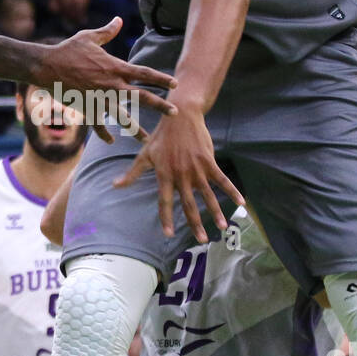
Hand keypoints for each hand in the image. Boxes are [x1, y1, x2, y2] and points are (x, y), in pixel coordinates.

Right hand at [31, 18, 177, 141]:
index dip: (161, 79)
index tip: (175, 84)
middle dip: (160, 105)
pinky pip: (98, 124)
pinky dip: (104, 133)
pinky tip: (112, 141)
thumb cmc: (68, 50)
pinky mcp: (86, 108)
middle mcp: (111, 84)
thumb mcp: (89, 37)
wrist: (47, 66)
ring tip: (146, 139)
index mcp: (115, 67)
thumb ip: (107, 31)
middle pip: (142, 96)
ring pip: (123, 116)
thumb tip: (118, 19)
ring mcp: (99, 98)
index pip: (144, 73)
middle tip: (174, 112)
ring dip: (135, 129)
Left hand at [113, 106, 243, 242]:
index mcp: (164, 175)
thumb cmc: (161, 136)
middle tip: (201, 240)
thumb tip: (115, 186)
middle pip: (188, 204)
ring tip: (222, 227)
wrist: (180, 115)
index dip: (166, 218)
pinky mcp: (209, 161)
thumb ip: (133, 173)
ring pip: (208, 195)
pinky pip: (222, 179)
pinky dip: (232, 190)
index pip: (164, 201)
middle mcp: (181, 174)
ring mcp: (196, 169)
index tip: (168, 234)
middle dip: (195, 223)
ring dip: (216, 212)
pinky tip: (241, 202)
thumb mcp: (144, 154)